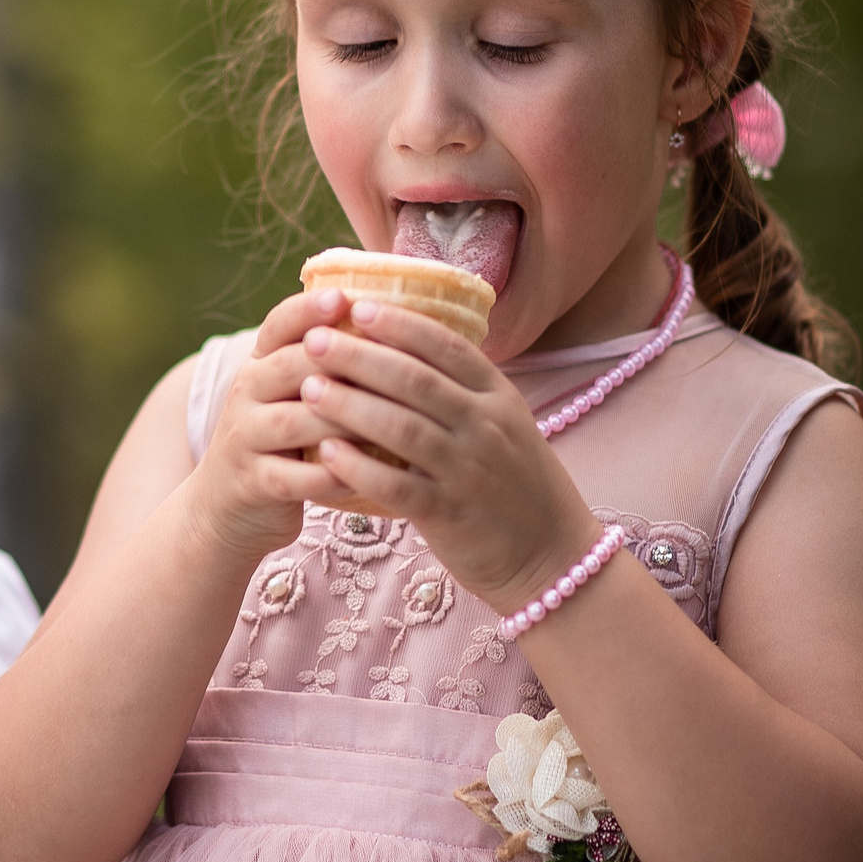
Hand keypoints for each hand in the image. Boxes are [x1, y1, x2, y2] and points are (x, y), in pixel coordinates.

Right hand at [180, 286, 367, 561]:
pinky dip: (330, 476)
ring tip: (391, 420)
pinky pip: (293, 478)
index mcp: (259, 364)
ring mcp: (245, 439)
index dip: (308, 309)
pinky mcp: (253, 484)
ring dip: (342, 419)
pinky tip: (365, 474)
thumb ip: (324, 363)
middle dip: (341, 361)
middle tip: (394, 360)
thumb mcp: (289, 395)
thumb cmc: (280, 443)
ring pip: (294, 421)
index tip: (343, 296)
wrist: (226, 507)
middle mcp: (246, 394)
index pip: (278, 324)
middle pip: (290, 366)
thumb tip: (393, 321)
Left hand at [294, 299, 600, 609]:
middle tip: (314, 340)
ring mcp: (469, 471)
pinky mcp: (450, 514)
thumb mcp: (504, 423)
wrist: (552, 554)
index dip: (400, 325)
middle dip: (360, 356)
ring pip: (403, 428)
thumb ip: (462, 390)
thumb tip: (404, 348)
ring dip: (351, 406)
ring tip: (310, 389)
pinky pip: (398, 487)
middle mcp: (486, 427)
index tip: (358, 306)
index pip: (447, 346)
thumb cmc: (516, 483)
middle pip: (416, 380)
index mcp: (498, 397)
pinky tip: (326, 454)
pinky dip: (360, 468)